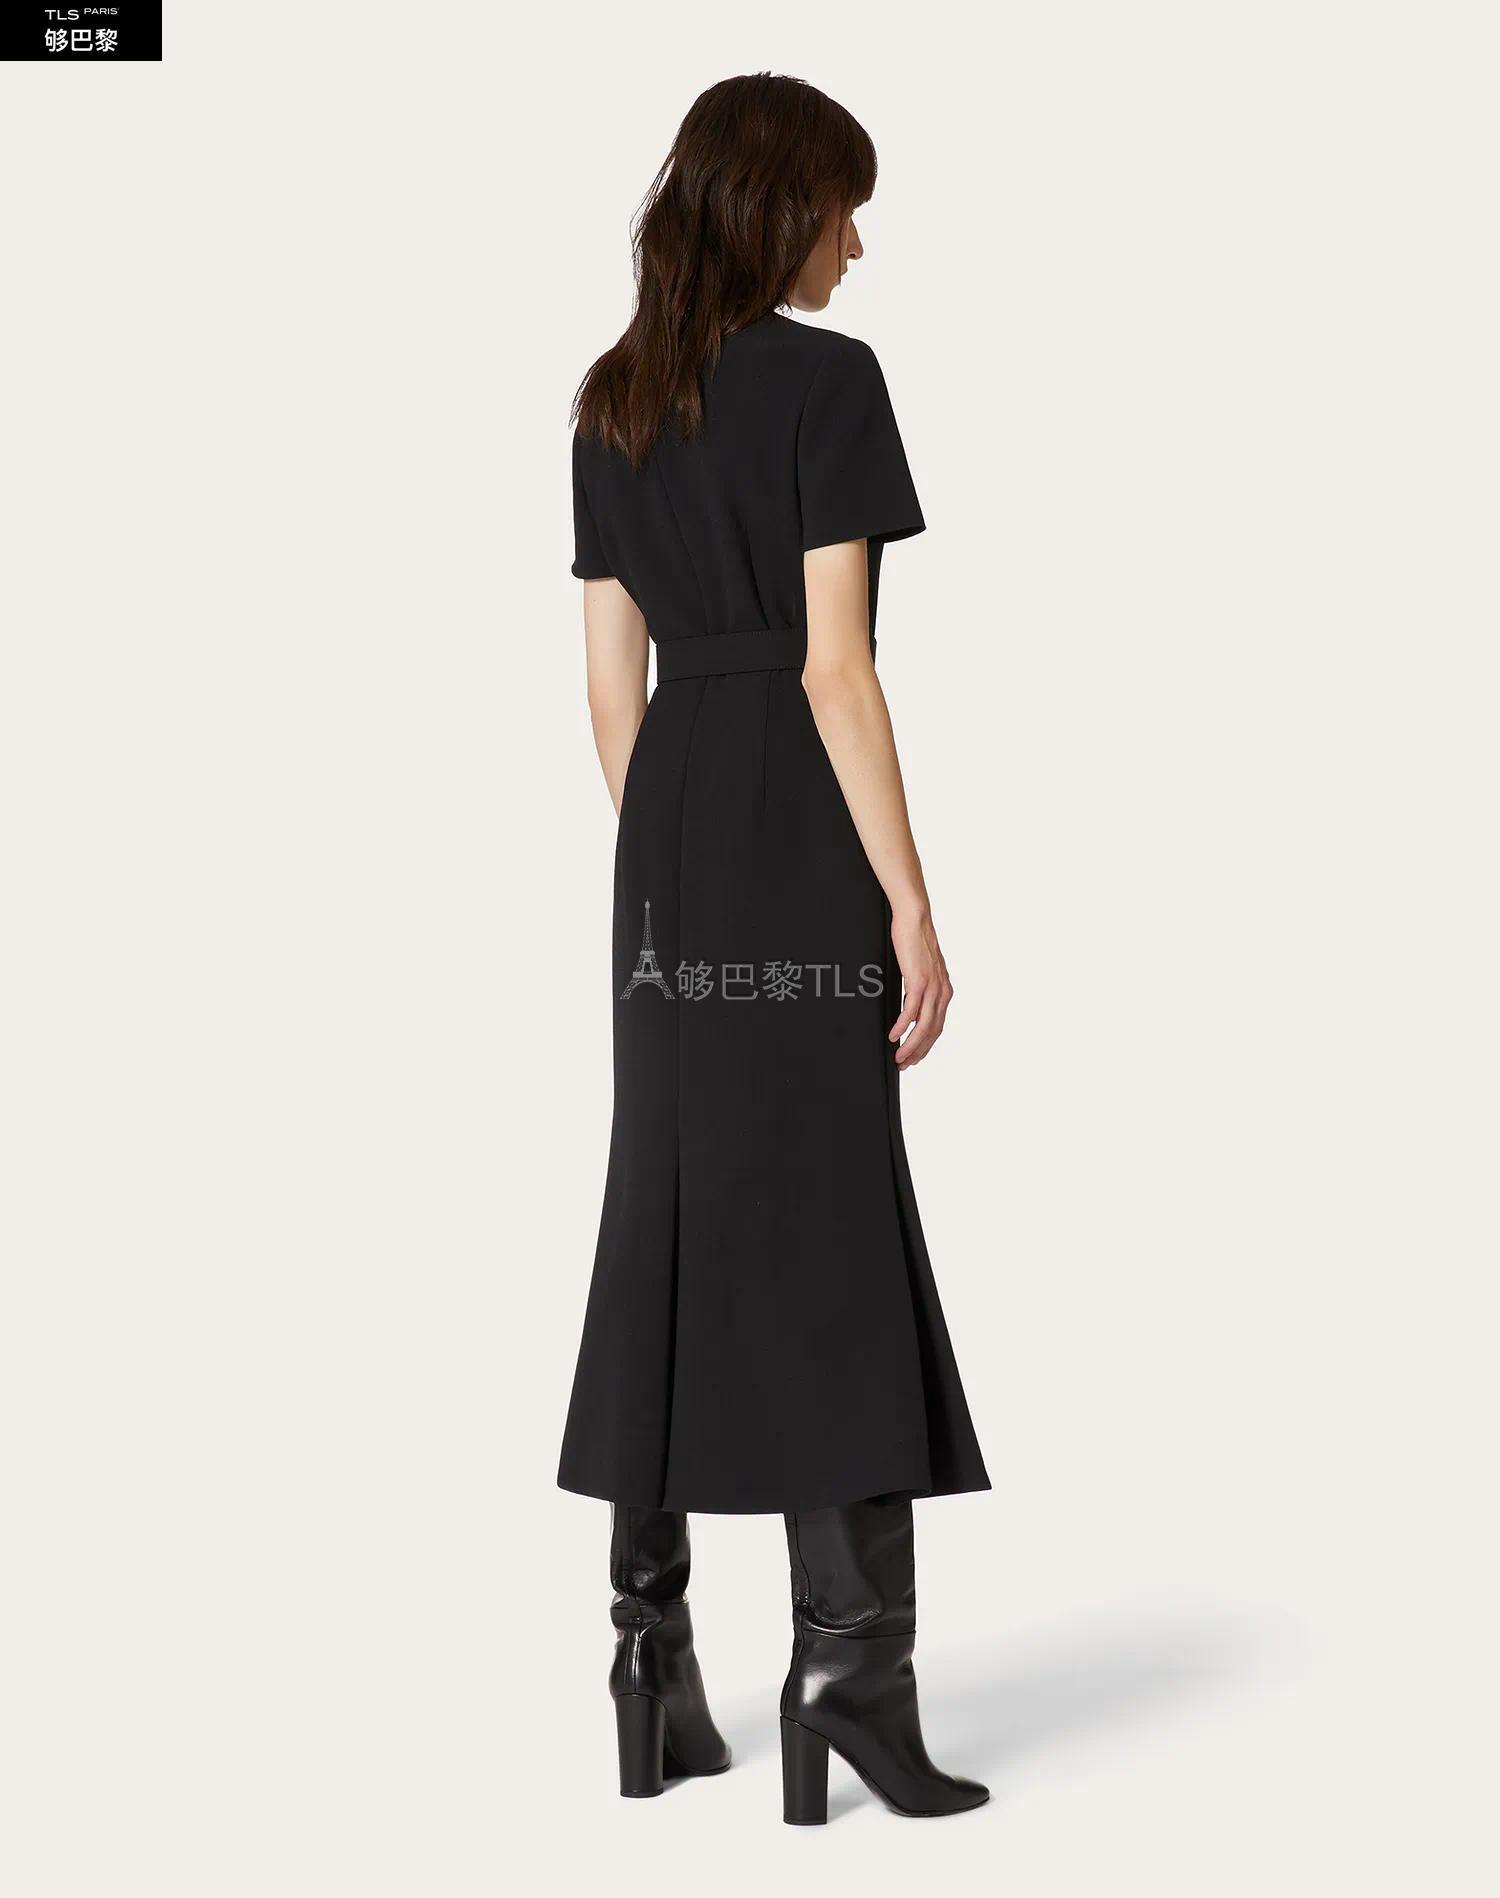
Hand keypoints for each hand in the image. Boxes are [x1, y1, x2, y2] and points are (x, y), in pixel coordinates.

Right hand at [888, 907, 952, 1068]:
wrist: (915, 919)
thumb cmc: (915, 942)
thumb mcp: (920, 971)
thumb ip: (919, 990)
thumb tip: (908, 1007)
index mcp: (944, 991)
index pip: (937, 1028)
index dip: (925, 1046)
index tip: (914, 1058)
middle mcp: (942, 992)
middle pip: (932, 1032)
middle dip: (918, 1052)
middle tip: (904, 1065)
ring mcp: (932, 987)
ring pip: (924, 1026)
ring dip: (911, 1045)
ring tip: (899, 1057)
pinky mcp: (919, 980)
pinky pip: (911, 1011)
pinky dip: (902, 1026)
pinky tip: (893, 1035)